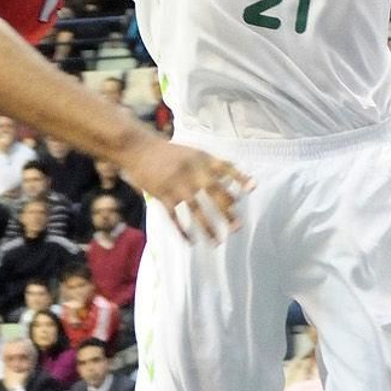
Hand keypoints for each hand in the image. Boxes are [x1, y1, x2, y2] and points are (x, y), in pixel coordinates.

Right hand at [120, 133, 249, 243]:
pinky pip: (174, 216)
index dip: (238, 177)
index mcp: (201, 159)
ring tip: (217, 242)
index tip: (252, 187)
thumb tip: (230, 175)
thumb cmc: (167, 151)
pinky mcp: (161, 194)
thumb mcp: (191, 152)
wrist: (138, 147)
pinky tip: (190, 241)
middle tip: (237, 227)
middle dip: (226, 210)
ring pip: (195, 209)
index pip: (225, 167)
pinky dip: (182, 230)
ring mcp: (176, 184)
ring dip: (207, 228)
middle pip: (213, 192)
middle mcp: (192, 171)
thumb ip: (209, 164)